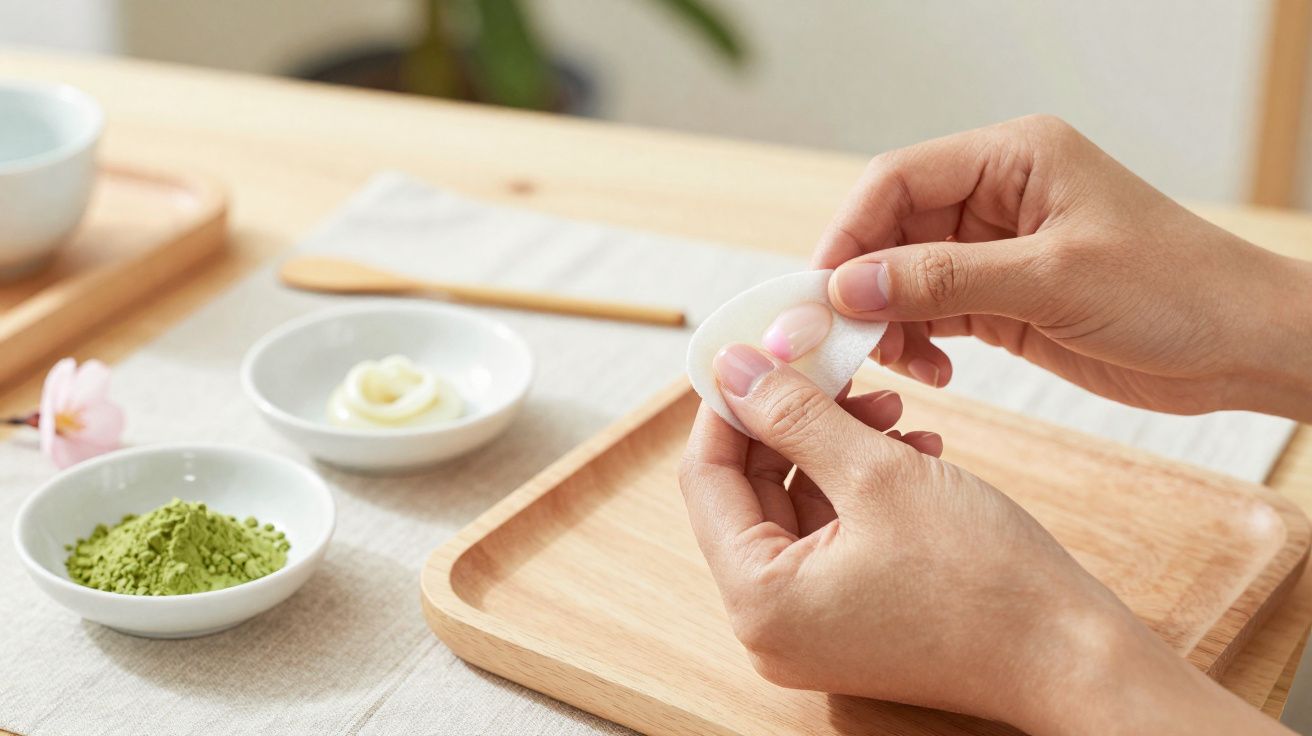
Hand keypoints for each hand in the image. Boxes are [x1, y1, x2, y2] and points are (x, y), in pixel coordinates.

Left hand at [679, 343, 1292, 733]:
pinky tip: (914, 449)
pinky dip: (861, 486)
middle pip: (750, 490)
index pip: (705, 477)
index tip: (755, 348)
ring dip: (837, 446)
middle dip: (795, 421)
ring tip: (894, 410)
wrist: (1074, 659)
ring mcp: (809, 627)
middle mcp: (769, 624)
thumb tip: (730, 366)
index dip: (729, 403)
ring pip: (797, 504)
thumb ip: (794, 414)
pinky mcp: (849, 619)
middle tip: (837, 368)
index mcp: (758, 598)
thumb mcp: (878, 473)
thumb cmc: (984, 578)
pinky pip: (832, 534)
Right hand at [812, 115, 1311, 421]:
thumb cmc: (1173, 289)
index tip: (822, 290)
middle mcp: (997, 196)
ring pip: (906, 277)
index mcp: (1012, 158)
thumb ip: (944, 280)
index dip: (850, 233)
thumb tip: (850, 286)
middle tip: (843, 338)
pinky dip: (919, 342)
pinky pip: (935, 314)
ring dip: (890, 321)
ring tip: (899, 363)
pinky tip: (933, 371)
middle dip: (864, 285)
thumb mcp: (1051, 279)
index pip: (897, 180)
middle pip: (893, 230)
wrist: (1243, 345)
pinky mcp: (1005, 300)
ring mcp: (998, 250)